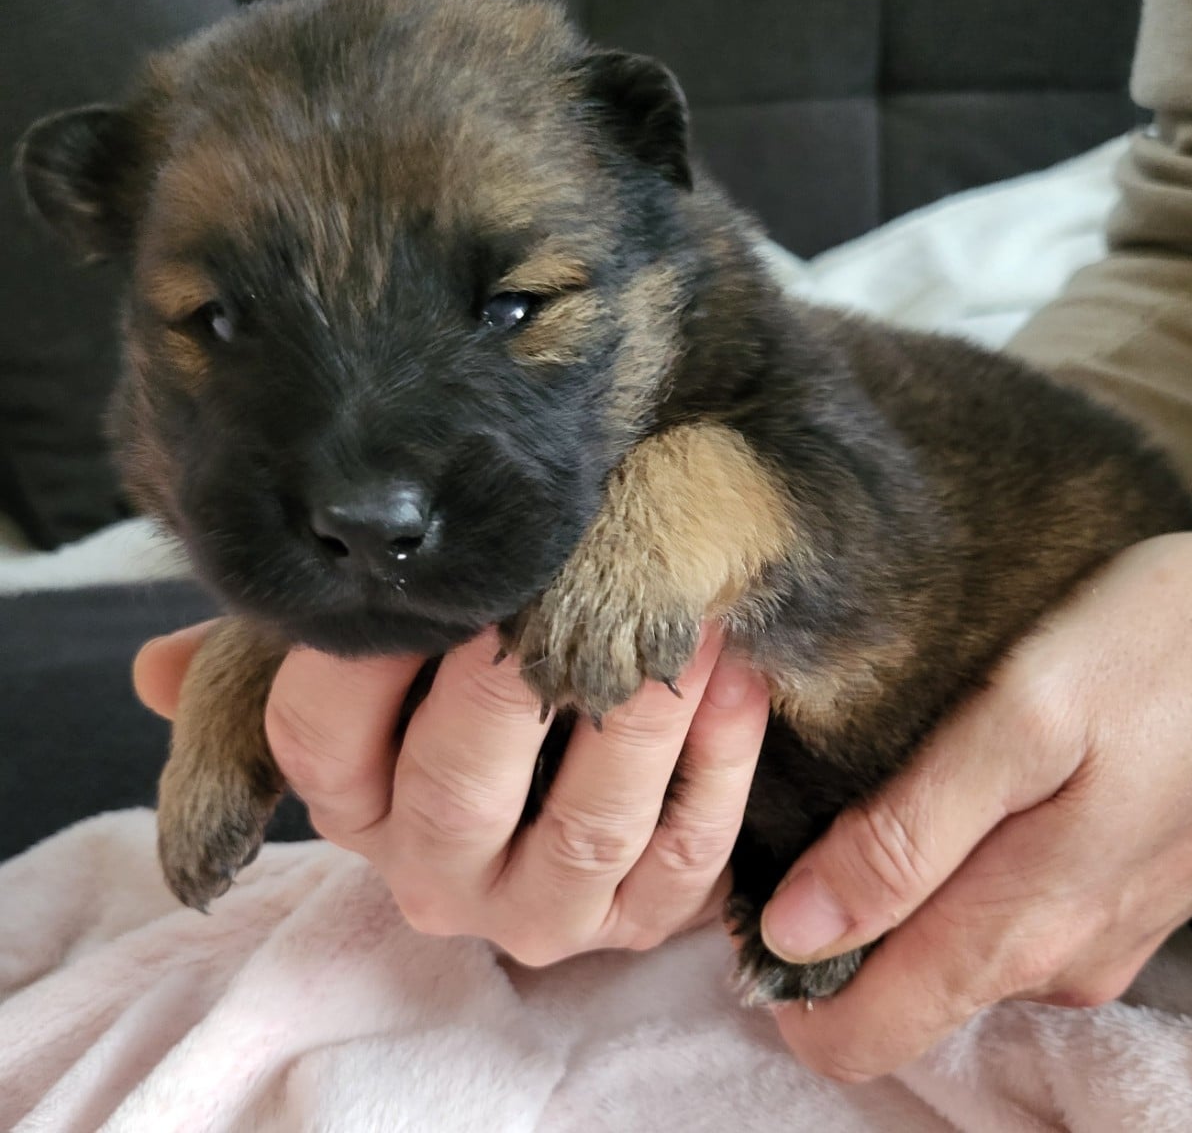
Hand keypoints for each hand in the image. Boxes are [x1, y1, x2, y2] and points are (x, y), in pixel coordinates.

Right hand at [134, 624, 769, 963]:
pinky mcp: (642, 923)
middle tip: (561, 582)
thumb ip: (271, 655)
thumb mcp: (361, 662)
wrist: (563, 755)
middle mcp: (434, 873)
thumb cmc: (452, 677)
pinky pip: (687, 854)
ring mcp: (542, 912)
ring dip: (640, 714)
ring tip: (680, 614)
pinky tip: (735, 676)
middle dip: (510, 680)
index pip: (318, 737)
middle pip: (456, 785)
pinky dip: (718, 765)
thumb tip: (151, 670)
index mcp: (349, 805)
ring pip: (588, 825)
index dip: (365, 653)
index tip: (427, 573)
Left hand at [759, 532, 1191, 1081]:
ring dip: (891, 902)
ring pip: (951, 958)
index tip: (743, 896)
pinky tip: (945, 802)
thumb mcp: (1022, 719)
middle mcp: (1052, 961)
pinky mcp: (1119, 902)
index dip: (784, 982)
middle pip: (900, 1000)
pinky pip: (1006, 921)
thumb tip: (799, 932)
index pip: (862, 1029)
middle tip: (787, 830)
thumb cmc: (1155, 651)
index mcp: (1013, 927)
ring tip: (857, 797)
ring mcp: (1094, 938)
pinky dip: (954, 878)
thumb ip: (909, 835)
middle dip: (825, 942)